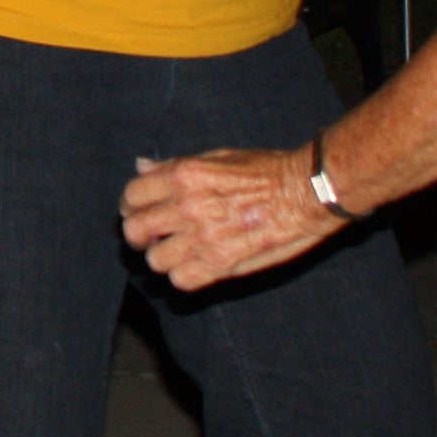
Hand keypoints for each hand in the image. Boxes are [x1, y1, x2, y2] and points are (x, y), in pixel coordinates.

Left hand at [121, 145, 333, 289]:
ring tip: (176, 252)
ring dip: (163, 257)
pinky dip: (184, 276)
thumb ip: (175, 165)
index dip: (130, 205)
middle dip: (138, 234)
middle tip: (149, 236)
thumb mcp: (217, 155)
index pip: (132, 195)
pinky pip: (182, 280)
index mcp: (184, 175)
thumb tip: (141, 166)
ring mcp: (204, 237)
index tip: (137, 211)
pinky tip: (193, 267)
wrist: (306, 192)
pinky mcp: (223, 263)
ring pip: (156, 260)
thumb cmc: (267, 170)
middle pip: (135, 229)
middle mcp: (188, 206)